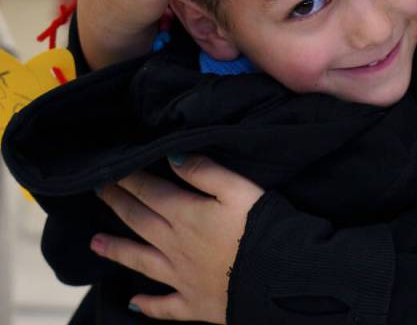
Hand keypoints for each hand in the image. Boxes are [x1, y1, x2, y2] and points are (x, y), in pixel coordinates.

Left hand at [92, 156, 264, 322]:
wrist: (276, 277)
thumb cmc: (260, 226)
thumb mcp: (236, 188)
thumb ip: (204, 171)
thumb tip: (173, 156)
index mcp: (186, 215)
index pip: (150, 192)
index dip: (130, 179)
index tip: (111, 169)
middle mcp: (176, 247)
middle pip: (139, 221)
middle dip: (118, 204)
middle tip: (98, 191)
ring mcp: (182, 278)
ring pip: (142, 262)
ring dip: (117, 251)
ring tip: (95, 244)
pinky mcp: (194, 304)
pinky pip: (165, 307)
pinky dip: (147, 305)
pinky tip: (134, 304)